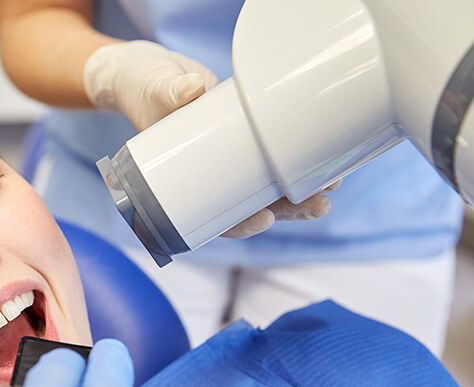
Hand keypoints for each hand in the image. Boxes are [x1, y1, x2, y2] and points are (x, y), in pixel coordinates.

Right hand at [84, 40, 339, 237]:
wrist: (151, 74)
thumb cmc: (143, 88)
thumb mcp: (152, 89)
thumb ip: (169, 91)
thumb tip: (190, 90)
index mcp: (182, 183)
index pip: (211, 217)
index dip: (239, 224)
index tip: (263, 219)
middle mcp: (210, 176)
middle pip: (249, 206)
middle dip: (286, 209)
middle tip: (317, 204)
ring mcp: (230, 158)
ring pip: (267, 186)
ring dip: (300, 191)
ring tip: (330, 184)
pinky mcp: (245, 137)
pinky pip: (273, 157)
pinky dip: (297, 160)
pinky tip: (324, 158)